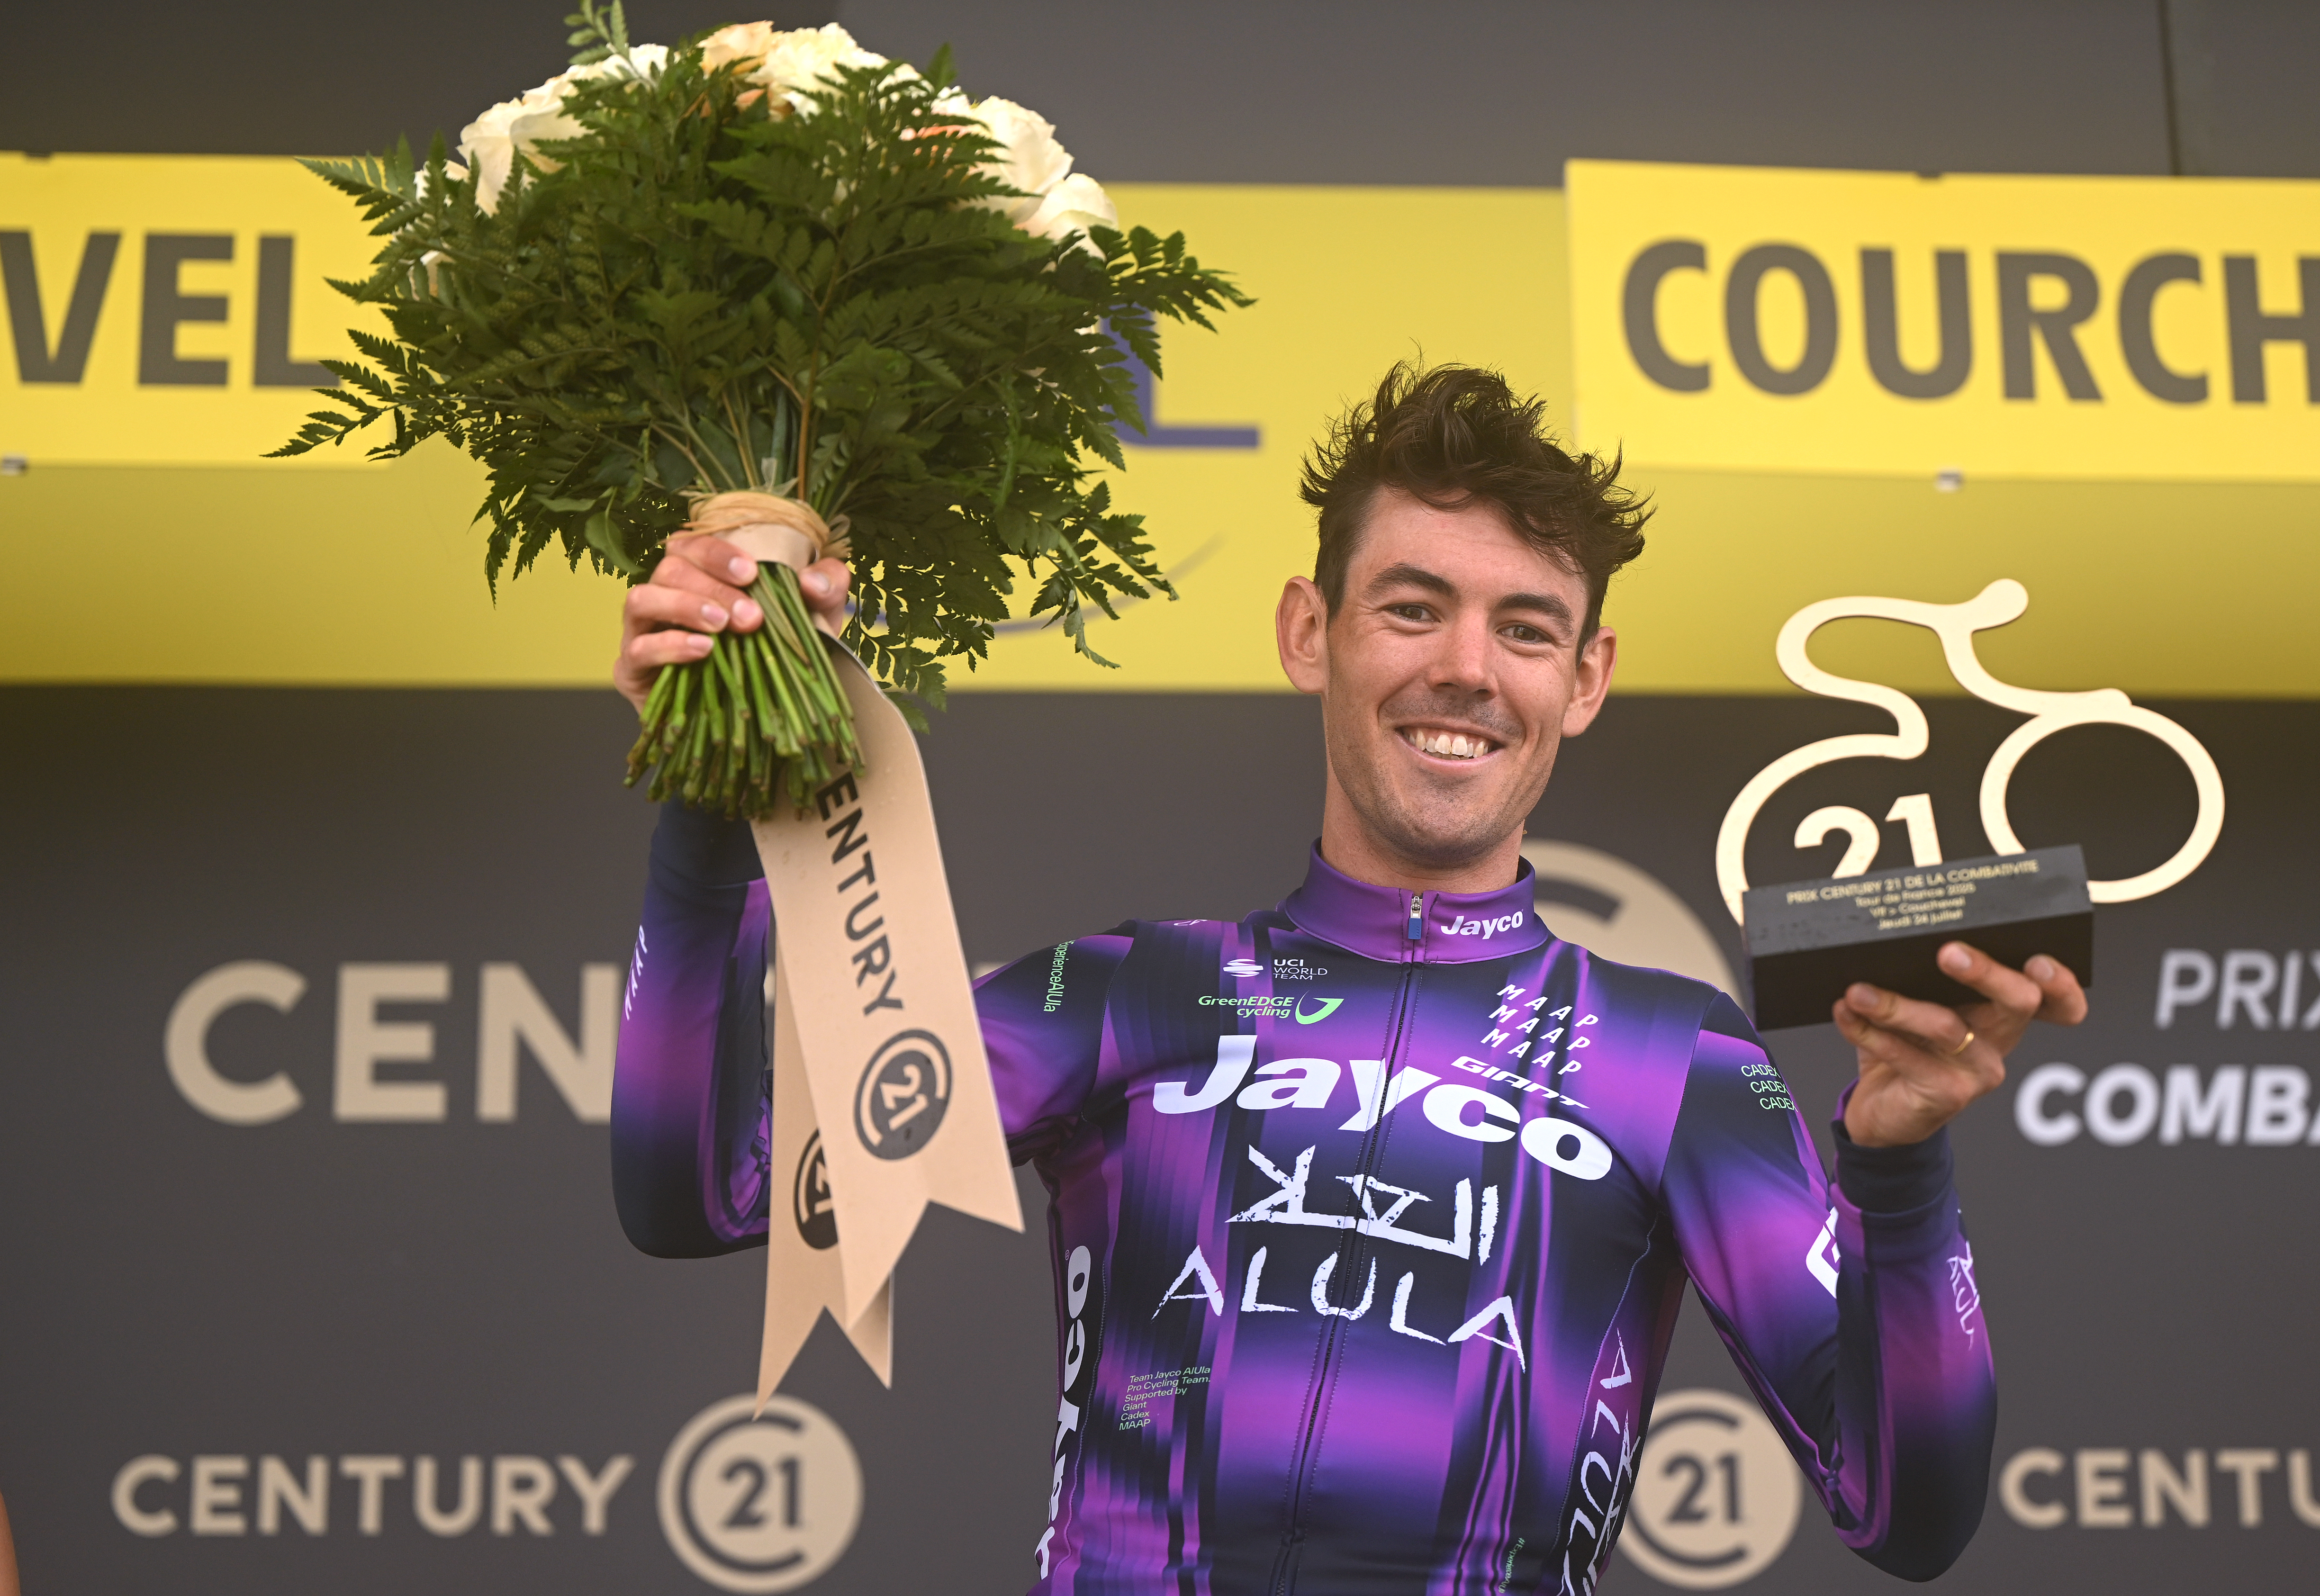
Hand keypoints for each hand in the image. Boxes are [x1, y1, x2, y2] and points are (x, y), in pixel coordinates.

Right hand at [614, 534, 851, 711]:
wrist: (758, 721)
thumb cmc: (776, 657)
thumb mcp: (813, 620)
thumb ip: (825, 588)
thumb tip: (812, 580)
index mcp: (698, 575)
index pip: (692, 545)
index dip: (717, 552)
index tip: (752, 573)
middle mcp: (665, 597)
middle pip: (669, 568)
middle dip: (711, 587)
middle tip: (749, 617)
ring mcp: (643, 632)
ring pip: (640, 599)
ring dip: (683, 607)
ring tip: (721, 628)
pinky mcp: (632, 671)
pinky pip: (637, 649)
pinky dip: (669, 646)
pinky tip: (702, 652)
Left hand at [1836, 942, 2087, 1146]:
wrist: (1884, 1116)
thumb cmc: (1904, 1049)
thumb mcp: (1919, 1009)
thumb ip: (1919, 979)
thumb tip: (1890, 938)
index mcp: (2002, 1013)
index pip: (2054, 999)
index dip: (2061, 983)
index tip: (2038, 961)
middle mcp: (2000, 1039)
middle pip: (2018, 1000)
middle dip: (1986, 971)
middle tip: (1947, 952)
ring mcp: (1979, 1070)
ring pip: (1947, 1027)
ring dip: (1895, 1004)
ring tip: (1857, 991)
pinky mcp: (1947, 1094)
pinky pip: (1906, 1056)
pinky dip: (1868, 1032)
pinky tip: (1845, 1012)